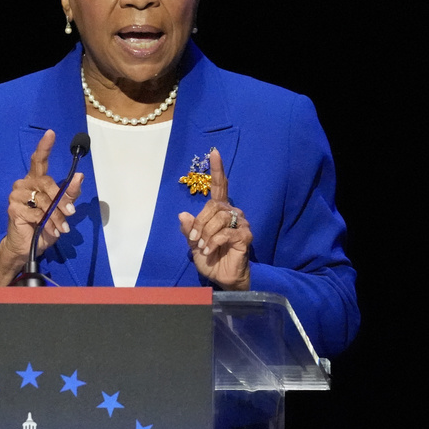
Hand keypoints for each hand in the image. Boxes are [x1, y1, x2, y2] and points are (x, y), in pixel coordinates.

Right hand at [0, 129, 83, 284]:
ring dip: (56, 216)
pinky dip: (46, 223)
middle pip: (47, 183)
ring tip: (61, 228)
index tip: (51, 133)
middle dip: (61, 200)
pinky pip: (36, 212)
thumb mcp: (61, 210)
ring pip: (43, 200)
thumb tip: (80, 176)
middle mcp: (24, 183)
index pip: (38, 159)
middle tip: (71, 213)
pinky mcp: (13, 208)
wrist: (27, 246)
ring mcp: (16, 195)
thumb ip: (70, 194)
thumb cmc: (43, 225)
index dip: (44, 146)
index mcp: (35, 180)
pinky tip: (49, 231)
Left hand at [178, 148, 251, 289]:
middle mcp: (232, 212)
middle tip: (195, 240)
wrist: (223, 277)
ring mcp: (241, 223)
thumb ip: (189, 230)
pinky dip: (214, 242)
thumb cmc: (210, 258)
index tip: (214, 152)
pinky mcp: (245, 235)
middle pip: (213, 206)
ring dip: (206, 235)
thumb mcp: (194, 243)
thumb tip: (182, 215)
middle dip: (200, 224)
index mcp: (219, 210)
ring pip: (218, 218)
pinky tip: (210, 251)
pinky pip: (226, 233)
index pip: (220, 186)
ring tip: (203, 248)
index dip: (217, 169)